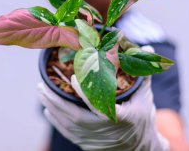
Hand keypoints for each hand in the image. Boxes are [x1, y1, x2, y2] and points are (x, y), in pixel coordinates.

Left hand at [38, 48, 168, 150]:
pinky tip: (47, 109)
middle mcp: (103, 129)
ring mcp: (93, 138)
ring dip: (51, 107)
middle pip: (75, 116)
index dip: (85, 93)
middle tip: (42, 85)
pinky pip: (67, 132)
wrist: (140, 149)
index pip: (99, 105)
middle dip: (56, 100)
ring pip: (68, 124)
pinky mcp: (86, 143)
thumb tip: (148, 49)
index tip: (73, 78)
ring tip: (40, 92)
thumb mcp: (145, 97)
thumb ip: (143, 74)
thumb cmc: (142, 120)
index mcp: (120, 117)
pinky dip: (56, 121)